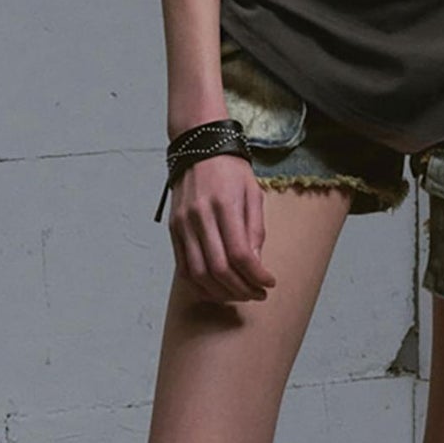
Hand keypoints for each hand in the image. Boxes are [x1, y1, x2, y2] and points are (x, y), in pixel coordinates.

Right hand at [169, 154, 276, 303]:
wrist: (199, 148)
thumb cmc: (231, 170)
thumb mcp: (253, 194)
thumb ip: (255, 229)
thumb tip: (256, 265)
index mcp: (224, 206)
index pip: (240, 254)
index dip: (256, 275)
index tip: (269, 283)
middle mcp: (200, 217)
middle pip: (219, 269)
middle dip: (242, 289)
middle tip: (258, 294)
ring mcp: (183, 225)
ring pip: (199, 274)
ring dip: (222, 292)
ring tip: (240, 294)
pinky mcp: (174, 230)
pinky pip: (184, 268)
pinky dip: (201, 285)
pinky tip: (218, 288)